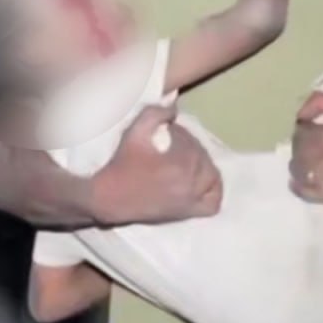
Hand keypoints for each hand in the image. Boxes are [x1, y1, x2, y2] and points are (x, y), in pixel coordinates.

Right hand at [95, 103, 222, 224]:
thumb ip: (154, 113)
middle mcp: (190, 184)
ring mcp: (191, 201)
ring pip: (212, 177)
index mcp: (179, 164)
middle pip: (201, 156)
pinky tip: (202, 181)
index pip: (189, 140)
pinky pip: (212, 204)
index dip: (178, 131)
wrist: (109, 199)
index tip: (167, 129)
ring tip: (188, 158)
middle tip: (175, 141)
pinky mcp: (187, 213)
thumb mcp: (134, 132)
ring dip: (203, 163)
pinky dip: (213, 191)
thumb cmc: (121, 165)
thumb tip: (174, 109)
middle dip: (189, 144)